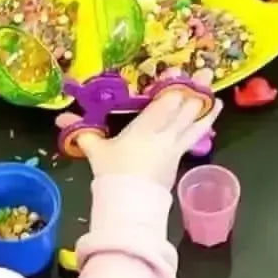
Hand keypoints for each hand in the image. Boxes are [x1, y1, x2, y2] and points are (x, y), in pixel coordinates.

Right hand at [56, 71, 222, 191]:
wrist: (130, 206)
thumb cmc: (113, 174)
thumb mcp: (96, 151)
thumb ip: (83, 132)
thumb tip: (60, 119)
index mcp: (145, 129)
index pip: (164, 103)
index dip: (172, 86)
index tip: (177, 71)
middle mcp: (164, 136)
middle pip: (185, 109)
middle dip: (196, 90)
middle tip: (206, 72)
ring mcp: (175, 149)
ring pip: (195, 124)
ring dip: (206, 108)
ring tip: (217, 96)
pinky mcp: (179, 160)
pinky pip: (195, 138)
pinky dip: (204, 125)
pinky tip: (211, 118)